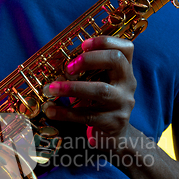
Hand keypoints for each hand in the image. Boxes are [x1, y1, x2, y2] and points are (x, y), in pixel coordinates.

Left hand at [42, 36, 135, 150]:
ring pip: (100, 90)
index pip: (125, 48)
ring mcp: (122, 103)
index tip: (83, 44)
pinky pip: (87, 115)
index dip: (105, 41)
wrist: (114, 137)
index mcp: (125, 71)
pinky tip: (51, 111)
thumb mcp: (99, 85)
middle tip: (68, 67)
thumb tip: (56, 67)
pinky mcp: (112, 122)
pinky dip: (66, 112)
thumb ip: (86, 73)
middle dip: (89, 59)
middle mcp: (128, 84)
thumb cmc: (101, 105)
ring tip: (51, 88)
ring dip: (72, 87)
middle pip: (116, 61)